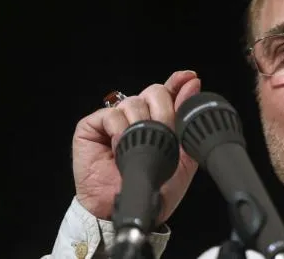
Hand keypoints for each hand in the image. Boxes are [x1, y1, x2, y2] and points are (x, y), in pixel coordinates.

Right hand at [72, 70, 200, 224]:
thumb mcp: (181, 155)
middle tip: (163, 132)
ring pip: (133, 103)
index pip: (167, 93)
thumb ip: (186, 120)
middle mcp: (135, 116)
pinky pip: (111, 115)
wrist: (130, 207)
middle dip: (162, 111)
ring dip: (139, 126)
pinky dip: (118, 131)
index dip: (177, 83)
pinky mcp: (91, 126)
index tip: (189, 77)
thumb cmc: (154, 186)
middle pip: (152, 93)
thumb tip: (192, 85)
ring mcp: (113, 120)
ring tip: (137, 148)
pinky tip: (120, 148)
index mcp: (157, 121)